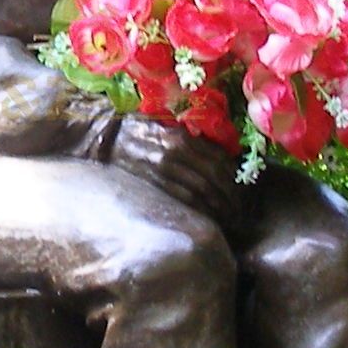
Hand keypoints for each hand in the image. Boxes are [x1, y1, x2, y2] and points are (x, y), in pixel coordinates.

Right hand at [105, 114, 241, 224]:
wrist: (105, 139)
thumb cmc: (141, 131)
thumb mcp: (170, 128)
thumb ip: (194, 141)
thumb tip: (225, 157)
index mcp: (181, 138)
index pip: (218, 160)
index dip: (234, 178)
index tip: (242, 190)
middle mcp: (173, 154)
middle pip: (212, 179)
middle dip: (230, 197)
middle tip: (240, 210)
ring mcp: (160, 173)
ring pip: (199, 194)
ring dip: (218, 208)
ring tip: (229, 218)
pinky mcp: (151, 187)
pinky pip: (182, 203)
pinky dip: (199, 212)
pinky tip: (208, 219)